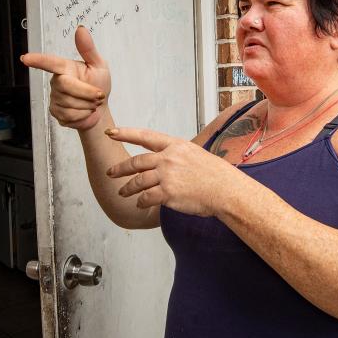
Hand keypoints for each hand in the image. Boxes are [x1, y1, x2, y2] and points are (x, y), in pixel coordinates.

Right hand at [21, 26, 110, 130]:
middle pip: (66, 86)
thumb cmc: (99, 84)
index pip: (50, 62)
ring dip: (87, 105)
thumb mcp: (99, 65)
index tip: (25, 59)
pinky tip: (85, 111)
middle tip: (99, 95)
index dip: (38, 60)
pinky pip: (68, 115)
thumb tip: (80, 29)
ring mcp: (54, 97)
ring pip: (69, 103)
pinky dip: (82, 115)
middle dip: (86, 92)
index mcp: (65, 67)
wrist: (100, 109)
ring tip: (92, 103)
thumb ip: (88, 49)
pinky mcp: (55, 112)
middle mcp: (57, 81)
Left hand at [105, 127, 233, 216]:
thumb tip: (164, 162)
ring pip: (138, 181)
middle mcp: (168, 158)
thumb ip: (176, 156)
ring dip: (128, 188)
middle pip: (136, 162)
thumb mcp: (195, 154)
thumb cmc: (215, 175)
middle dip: (120, 168)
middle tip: (111, 172)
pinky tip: (140, 204)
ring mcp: (167, 175)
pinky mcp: (168, 193)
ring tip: (122, 193)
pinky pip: (146, 197)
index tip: (111, 133)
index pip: (145, 136)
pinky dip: (141, 201)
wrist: (226, 190)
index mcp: (175, 145)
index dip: (126, 134)